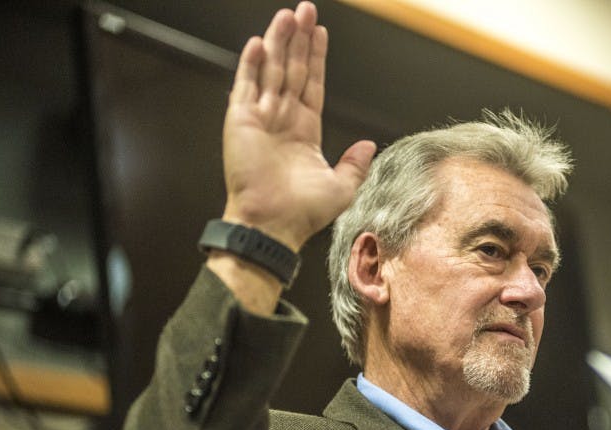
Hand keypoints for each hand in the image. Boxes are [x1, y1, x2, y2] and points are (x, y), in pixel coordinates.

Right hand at [221, 2, 374, 250]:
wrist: (274, 225)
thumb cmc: (303, 212)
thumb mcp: (341, 187)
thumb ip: (355, 163)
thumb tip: (369, 144)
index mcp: (304, 131)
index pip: (311, 84)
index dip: (315, 58)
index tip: (320, 32)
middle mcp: (282, 120)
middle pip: (291, 69)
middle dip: (298, 40)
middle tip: (305, 9)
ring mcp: (260, 118)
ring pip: (270, 70)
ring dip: (278, 42)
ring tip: (288, 15)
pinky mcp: (241, 122)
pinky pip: (246, 86)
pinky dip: (251, 64)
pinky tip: (258, 42)